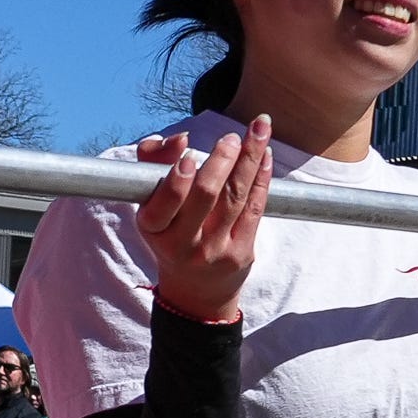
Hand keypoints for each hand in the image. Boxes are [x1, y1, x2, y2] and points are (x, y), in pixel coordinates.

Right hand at [132, 117, 270, 324]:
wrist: (196, 289)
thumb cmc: (171, 231)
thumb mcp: (151, 202)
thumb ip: (154, 162)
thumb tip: (179, 139)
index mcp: (154, 228)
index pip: (163, 205)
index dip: (177, 180)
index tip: (189, 155)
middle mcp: (183, 244)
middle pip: (205, 197)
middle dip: (221, 162)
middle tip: (230, 137)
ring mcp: (214, 250)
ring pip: (235, 198)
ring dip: (250, 159)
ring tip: (259, 128)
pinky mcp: (241, 252)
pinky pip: (255, 208)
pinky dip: (262, 178)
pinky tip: (266, 154)